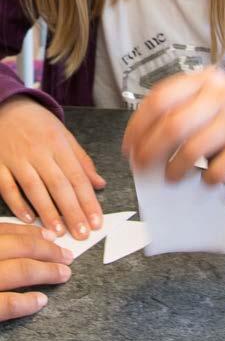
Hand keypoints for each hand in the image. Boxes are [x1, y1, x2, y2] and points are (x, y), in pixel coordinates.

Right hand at [0, 99, 105, 238]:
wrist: (7, 107)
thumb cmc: (38, 123)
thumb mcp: (64, 136)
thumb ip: (81, 161)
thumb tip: (99, 183)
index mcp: (59, 145)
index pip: (78, 177)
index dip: (88, 201)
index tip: (96, 221)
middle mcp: (40, 153)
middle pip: (59, 186)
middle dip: (72, 212)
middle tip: (82, 233)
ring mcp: (18, 159)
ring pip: (35, 189)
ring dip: (47, 212)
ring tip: (58, 232)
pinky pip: (8, 187)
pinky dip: (17, 204)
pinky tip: (28, 219)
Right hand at [0, 222, 73, 321]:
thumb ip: (0, 248)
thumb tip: (14, 243)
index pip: (5, 231)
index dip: (30, 233)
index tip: (50, 235)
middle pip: (18, 247)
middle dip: (47, 250)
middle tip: (67, 256)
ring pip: (19, 270)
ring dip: (46, 271)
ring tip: (64, 275)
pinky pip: (6, 304)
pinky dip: (26, 302)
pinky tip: (41, 301)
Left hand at [122, 67, 224, 183]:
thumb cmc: (222, 112)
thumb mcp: (199, 100)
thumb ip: (173, 112)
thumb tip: (139, 147)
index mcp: (202, 79)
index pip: (160, 99)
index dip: (138, 127)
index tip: (129, 148)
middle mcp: (221, 94)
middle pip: (174, 125)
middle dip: (151, 151)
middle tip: (142, 167)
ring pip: (194, 148)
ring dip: (175, 169)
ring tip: (170, 176)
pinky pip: (220, 167)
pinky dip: (207, 178)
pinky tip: (204, 178)